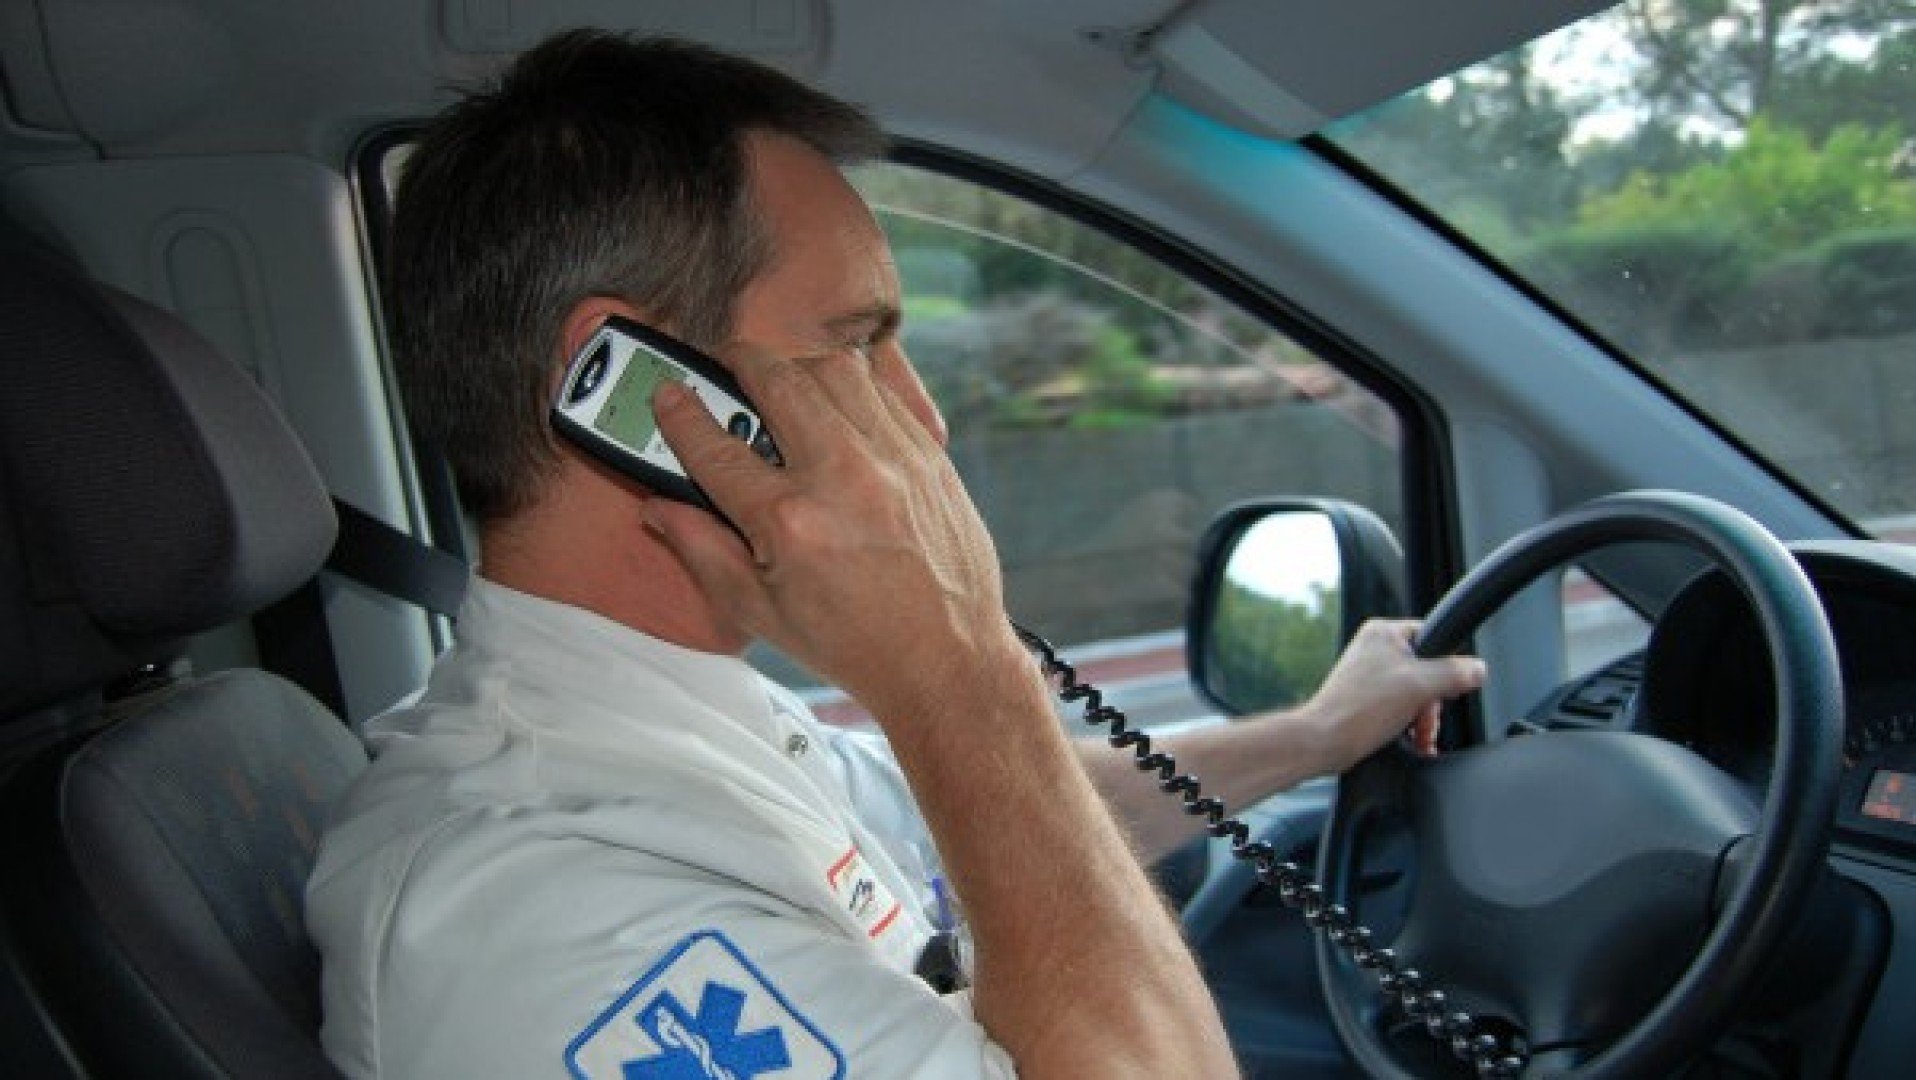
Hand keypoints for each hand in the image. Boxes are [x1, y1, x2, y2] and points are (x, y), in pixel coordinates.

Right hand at [641, 347, 1027, 721]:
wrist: (947, 659)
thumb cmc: (854, 643)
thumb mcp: (760, 612)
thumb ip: (702, 550)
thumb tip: (657, 506)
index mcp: (790, 522)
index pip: (716, 448)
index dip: (682, 415)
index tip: (669, 394)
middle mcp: (842, 477)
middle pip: (777, 381)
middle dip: (740, 362)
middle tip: (726, 366)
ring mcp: (893, 459)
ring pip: (836, 370)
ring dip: (800, 368)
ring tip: (784, 386)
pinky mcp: (930, 456)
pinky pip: (886, 391)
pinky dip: (854, 386)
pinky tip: (838, 404)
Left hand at [1299, 618, 1486, 770]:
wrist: (1325, 741)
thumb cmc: (1360, 709)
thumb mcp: (1421, 685)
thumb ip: (1455, 673)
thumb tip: (1478, 669)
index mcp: (1383, 633)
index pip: (1433, 638)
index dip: (1446, 666)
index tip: (1445, 688)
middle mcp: (1373, 649)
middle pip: (1427, 671)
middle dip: (1432, 703)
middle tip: (1425, 718)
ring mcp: (1368, 675)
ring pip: (1416, 694)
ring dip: (1424, 719)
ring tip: (1419, 735)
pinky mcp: (1365, 699)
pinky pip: (1400, 708)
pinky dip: (1410, 726)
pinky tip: (1414, 741)